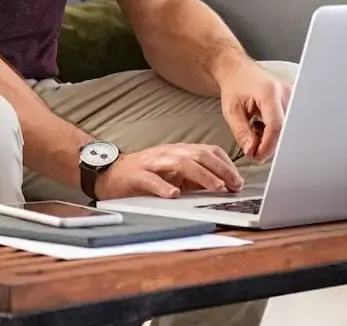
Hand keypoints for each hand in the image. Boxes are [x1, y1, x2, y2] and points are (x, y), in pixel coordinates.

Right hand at [92, 143, 243, 199]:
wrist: (108, 172)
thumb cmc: (144, 174)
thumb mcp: (173, 174)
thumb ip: (194, 177)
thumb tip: (222, 186)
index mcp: (178, 152)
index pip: (207, 151)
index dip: (225, 165)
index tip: (238, 181)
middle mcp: (167, 154)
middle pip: (198, 155)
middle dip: (219, 169)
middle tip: (233, 185)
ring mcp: (151, 163)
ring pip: (180, 163)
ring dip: (201, 175)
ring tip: (215, 188)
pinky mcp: (136, 175)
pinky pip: (151, 179)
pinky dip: (163, 187)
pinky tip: (174, 195)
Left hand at [218, 61, 292, 160]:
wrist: (238, 70)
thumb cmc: (234, 86)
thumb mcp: (231, 110)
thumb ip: (242, 132)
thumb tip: (252, 151)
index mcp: (269, 92)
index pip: (276, 125)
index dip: (268, 145)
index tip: (257, 156)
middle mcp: (286, 93)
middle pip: (285, 129)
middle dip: (269, 144)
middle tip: (252, 146)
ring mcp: (293, 97)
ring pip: (287, 129)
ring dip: (271, 137)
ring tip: (254, 129)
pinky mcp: (295, 102)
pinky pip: (289, 124)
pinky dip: (275, 131)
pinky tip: (262, 125)